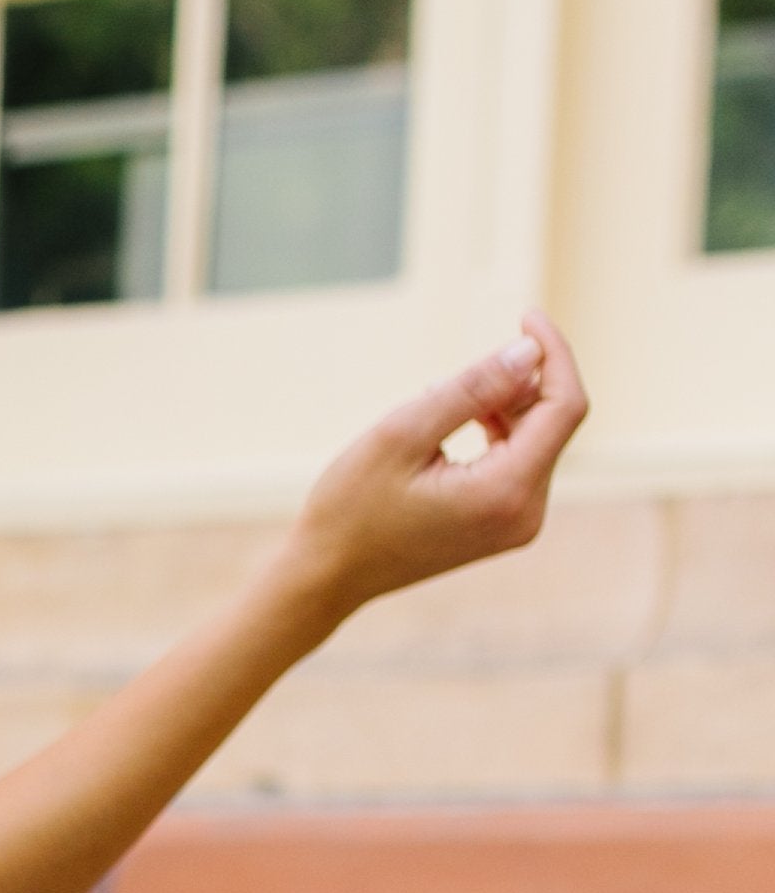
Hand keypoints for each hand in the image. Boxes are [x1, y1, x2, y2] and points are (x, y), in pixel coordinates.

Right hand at [284, 315, 588, 623]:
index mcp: (506, 491)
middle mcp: (526, 513)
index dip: (553, 354)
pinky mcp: (503, 523)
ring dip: (505, 405)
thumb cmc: (352, 507)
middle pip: (554, 422)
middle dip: (523, 380)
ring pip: (537, 440)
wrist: (328, 575)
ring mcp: (517, 523)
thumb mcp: (403, 433)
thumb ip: (472, 388)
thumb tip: (528, 349)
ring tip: (445, 398)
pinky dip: (498, 431)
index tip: (524, 317)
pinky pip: (520, 462)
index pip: (564, 406)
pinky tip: (455, 421)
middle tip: (461, 368)